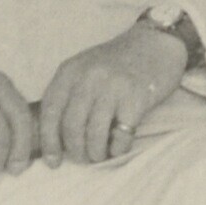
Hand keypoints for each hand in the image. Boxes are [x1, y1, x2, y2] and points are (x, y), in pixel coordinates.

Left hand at [38, 21, 192, 166]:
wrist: (156, 43)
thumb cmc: (118, 62)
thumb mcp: (85, 68)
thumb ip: (68, 94)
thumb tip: (54, 136)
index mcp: (70, 70)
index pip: (50, 112)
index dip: (49, 141)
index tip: (53, 162)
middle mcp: (88, 77)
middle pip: (71, 127)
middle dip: (75, 151)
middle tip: (83, 159)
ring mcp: (113, 87)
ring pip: (94, 135)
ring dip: (95, 153)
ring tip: (100, 155)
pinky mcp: (136, 98)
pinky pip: (121, 136)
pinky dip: (118, 149)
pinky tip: (119, 147)